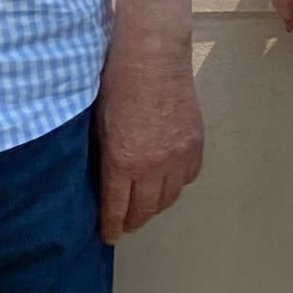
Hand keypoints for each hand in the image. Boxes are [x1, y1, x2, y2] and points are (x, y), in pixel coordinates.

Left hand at [95, 32, 203, 240]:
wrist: (153, 56)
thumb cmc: (116, 82)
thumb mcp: (97, 124)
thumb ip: (102, 155)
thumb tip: (101, 178)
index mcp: (123, 162)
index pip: (117, 208)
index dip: (112, 227)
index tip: (109, 237)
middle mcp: (154, 167)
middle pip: (146, 210)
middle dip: (133, 220)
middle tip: (125, 222)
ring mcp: (178, 157)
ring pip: (169, 198)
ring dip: (155, 204)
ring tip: (145, 204)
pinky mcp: (195, 145)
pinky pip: (187, 177)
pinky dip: (176, 183)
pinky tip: (166, 178)